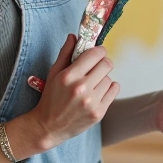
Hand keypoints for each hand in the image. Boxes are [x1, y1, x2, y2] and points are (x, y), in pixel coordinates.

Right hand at [31, 34, 120, 148]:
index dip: (98, 51)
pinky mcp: (98, 113)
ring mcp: (91, 102)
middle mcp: (81, 88)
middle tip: (96, 67)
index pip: (95, 54)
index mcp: (69, 76)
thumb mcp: (53, 73)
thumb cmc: (50, 98)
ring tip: (92, 84)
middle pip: (107, 64)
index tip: (97, 53)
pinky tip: (98, 91)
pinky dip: (108, 88)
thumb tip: (74, 36)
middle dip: (102, 63)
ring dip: (103, 78)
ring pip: (110, 78)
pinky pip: (114, 90)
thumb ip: (65, 53)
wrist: (49, 127)